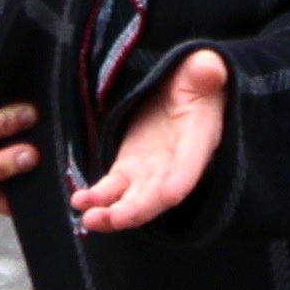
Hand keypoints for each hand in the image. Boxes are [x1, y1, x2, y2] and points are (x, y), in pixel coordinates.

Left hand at [67, 50, 226, 236]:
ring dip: (112, 214)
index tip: (167, 196)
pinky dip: (97, 198)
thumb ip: (207, 73)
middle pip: (157, 195)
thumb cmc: (196, 80)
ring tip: (90, 219)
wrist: (180, 90)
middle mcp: (176, 165)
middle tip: (115, 219)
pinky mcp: (129, 168)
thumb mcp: (203, 71)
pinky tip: (79, 202)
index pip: (191, 167)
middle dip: (137, 210)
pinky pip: (112, 189)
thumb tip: (210, 70)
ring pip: (133, 200)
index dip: (179, 182)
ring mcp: (150, 171)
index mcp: (198, 141)